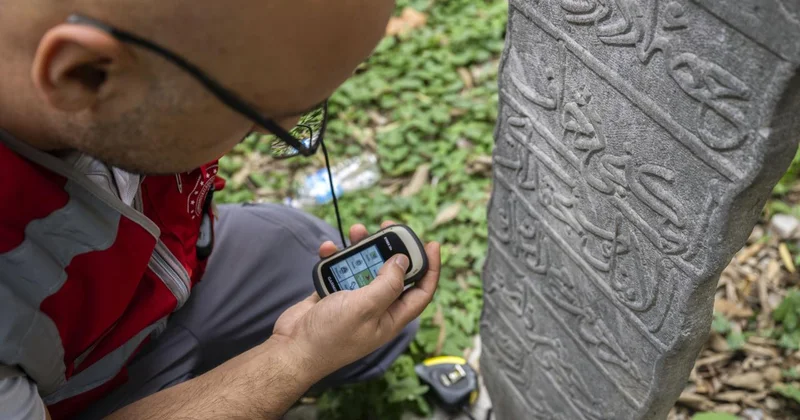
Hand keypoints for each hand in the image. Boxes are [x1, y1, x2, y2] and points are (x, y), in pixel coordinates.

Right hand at [271, 221, 439, 379]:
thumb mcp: (365, 308)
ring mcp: (354, 300)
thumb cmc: (330, 336)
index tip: (433, 243)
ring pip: (365, 267)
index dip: (431, 268)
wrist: (292, 348)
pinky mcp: (334, 293)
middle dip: (392, 249)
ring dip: (362, 248)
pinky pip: (340, 269)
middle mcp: (376, 308)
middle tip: (387, 228)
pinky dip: (336, 257)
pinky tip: (328, 249)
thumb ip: (388, 284)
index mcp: (391, 318)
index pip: (421, 291)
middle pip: (393, 273)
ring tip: (356, 231)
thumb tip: (403, 261)